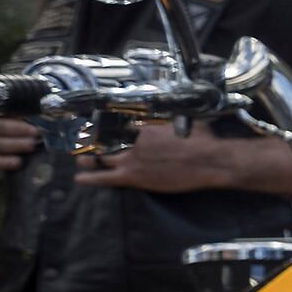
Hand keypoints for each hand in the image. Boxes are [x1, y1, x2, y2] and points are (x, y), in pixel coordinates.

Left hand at [66, 120, 249, 193]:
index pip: (120, 123)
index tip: (102, 125)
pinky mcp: (133, 176)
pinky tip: (80, 179)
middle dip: (92, 141)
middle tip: (83, 141)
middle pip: (105, 139)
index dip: (109, 125)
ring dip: (87, 158)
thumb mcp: (188, 121)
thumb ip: (175, 119)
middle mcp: (134, 139)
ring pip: (100, 157)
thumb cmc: (205, 140)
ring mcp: (132, 158)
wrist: (212, 161)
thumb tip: (179, 113)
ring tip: (80, 158)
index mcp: (146, 125)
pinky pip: (105, 178)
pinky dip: (90, 178)